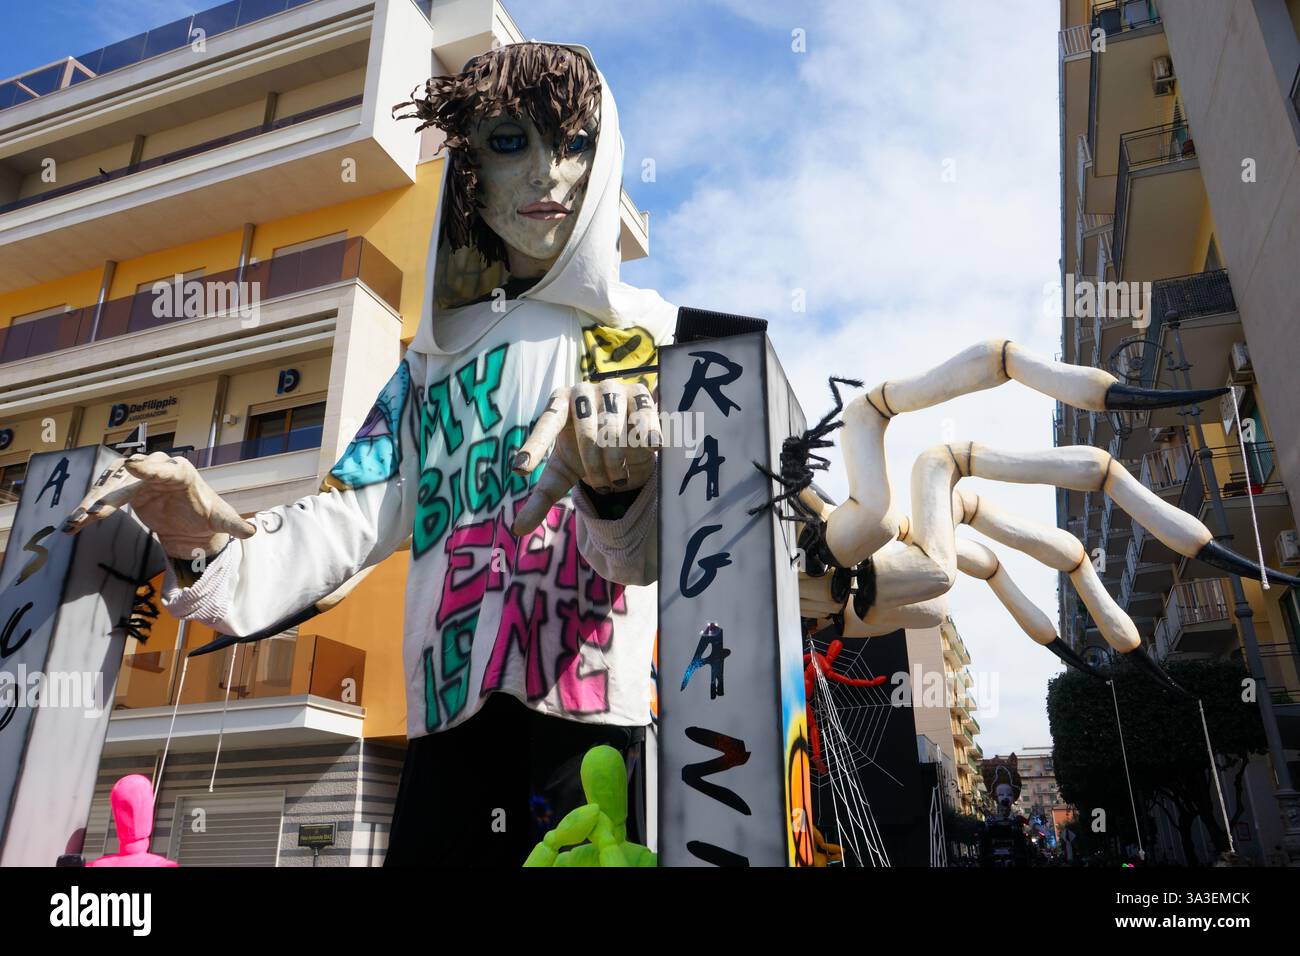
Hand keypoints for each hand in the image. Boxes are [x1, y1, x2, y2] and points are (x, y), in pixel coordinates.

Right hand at [62, 452, 256, 561]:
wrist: (193, 523)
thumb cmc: (208, 516)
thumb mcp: (222, 521)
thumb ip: (234, 525)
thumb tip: (254, 530)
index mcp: (182, 473)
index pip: (166, 469)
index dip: (150, 469)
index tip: (133, 466)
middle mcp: (158, 471)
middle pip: (132, 476)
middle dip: (113, 490)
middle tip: (95, 507)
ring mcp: (140, 481)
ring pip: (114, 487)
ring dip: (94, 502)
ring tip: (77, 521)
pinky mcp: (128, 492)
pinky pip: (106, 499)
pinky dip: (90, 510)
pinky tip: (74, 526)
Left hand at [509, 379, 660, 535]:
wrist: (624, 442)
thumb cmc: (585, 453)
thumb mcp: (562, 474)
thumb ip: (541, 498)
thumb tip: (518, 530)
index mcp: (560, 403)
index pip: (545, 423)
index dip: (534, 447)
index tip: (520, 471)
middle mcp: (584, 391)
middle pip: (588, 433)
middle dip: (594, 466)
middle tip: (601, 484)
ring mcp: (614, 389)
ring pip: (614, 429)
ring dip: (616, 460)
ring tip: (617, 476)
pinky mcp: (641, 395)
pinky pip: (643, 418)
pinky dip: (644, 437)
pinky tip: (649, 449)